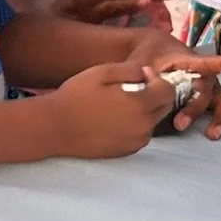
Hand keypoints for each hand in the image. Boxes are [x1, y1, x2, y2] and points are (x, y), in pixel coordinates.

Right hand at [50, 62, 175, 156]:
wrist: (53, 128)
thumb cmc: (73, 98)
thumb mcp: (101, 72)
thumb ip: (130, 69)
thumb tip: (146, 72)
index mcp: (139, 105)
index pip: (168, 90)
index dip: (158, 79)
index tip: (141, 76)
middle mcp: (142, 126)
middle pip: (164, 107)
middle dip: (155, 95)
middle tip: (132, 89)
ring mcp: (134, 141)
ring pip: (152, 122)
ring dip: (145, 111)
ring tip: (120, 105)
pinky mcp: (125, 151)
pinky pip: (140, 135)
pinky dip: (134, 126)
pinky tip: (113, 120)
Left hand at [119, 37, 220, 137]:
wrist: (156, 48)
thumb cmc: (149, 55)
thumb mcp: (140, 61)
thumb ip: (134, 72)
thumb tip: (125, 83)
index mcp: (187, 62)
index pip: (203, 63)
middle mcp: (203, 75)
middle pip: (204, 91)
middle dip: (194, 108)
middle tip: (179, 123)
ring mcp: (209, 86)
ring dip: (219, 117)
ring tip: (211, 133)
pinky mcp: (211, 96)